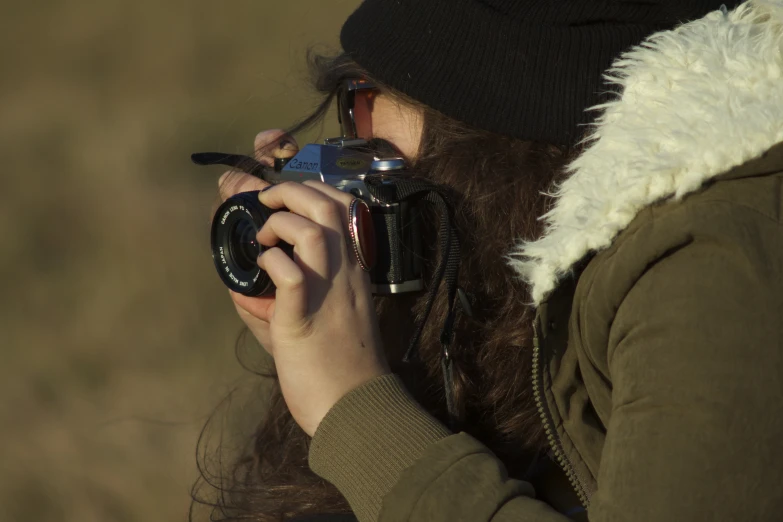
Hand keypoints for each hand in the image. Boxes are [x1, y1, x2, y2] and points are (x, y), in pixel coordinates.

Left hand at [222, 130, 389, 435]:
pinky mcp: (304, 314)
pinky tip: (262, 272)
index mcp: (352, 268)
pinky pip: (289, 271)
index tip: (284, 191)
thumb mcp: (316, 320)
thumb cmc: (334, 365)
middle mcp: (346, 271)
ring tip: (265, 239)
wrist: (353, 408)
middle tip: (265, 205)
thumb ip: (281, 296)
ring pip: (312, 227)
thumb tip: (239, 282)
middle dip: (289, 190)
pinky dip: (269, 261)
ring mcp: (329, 290)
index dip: (313, 184)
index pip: (344, 205)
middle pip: (328, 203)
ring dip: (280, 222)